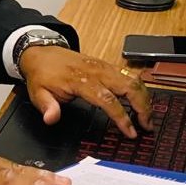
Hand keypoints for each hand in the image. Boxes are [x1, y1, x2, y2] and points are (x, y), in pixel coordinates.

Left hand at [18, 46, 151, 137]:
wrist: (41, 52)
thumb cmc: (43, 74)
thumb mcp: (38, 92)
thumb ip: (47, 106)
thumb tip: (51, 118)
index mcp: (80, 79)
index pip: (107, 99)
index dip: (122, 117)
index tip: (130, 131)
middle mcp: (96, 71)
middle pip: (128, 86)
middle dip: (142, 107)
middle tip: (147, 125)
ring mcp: (103, 66)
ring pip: (133, 79)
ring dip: (144, 98)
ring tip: (147, 117)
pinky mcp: (106, 65)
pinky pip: (129, 75)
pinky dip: (139, 89)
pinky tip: (142, 101)